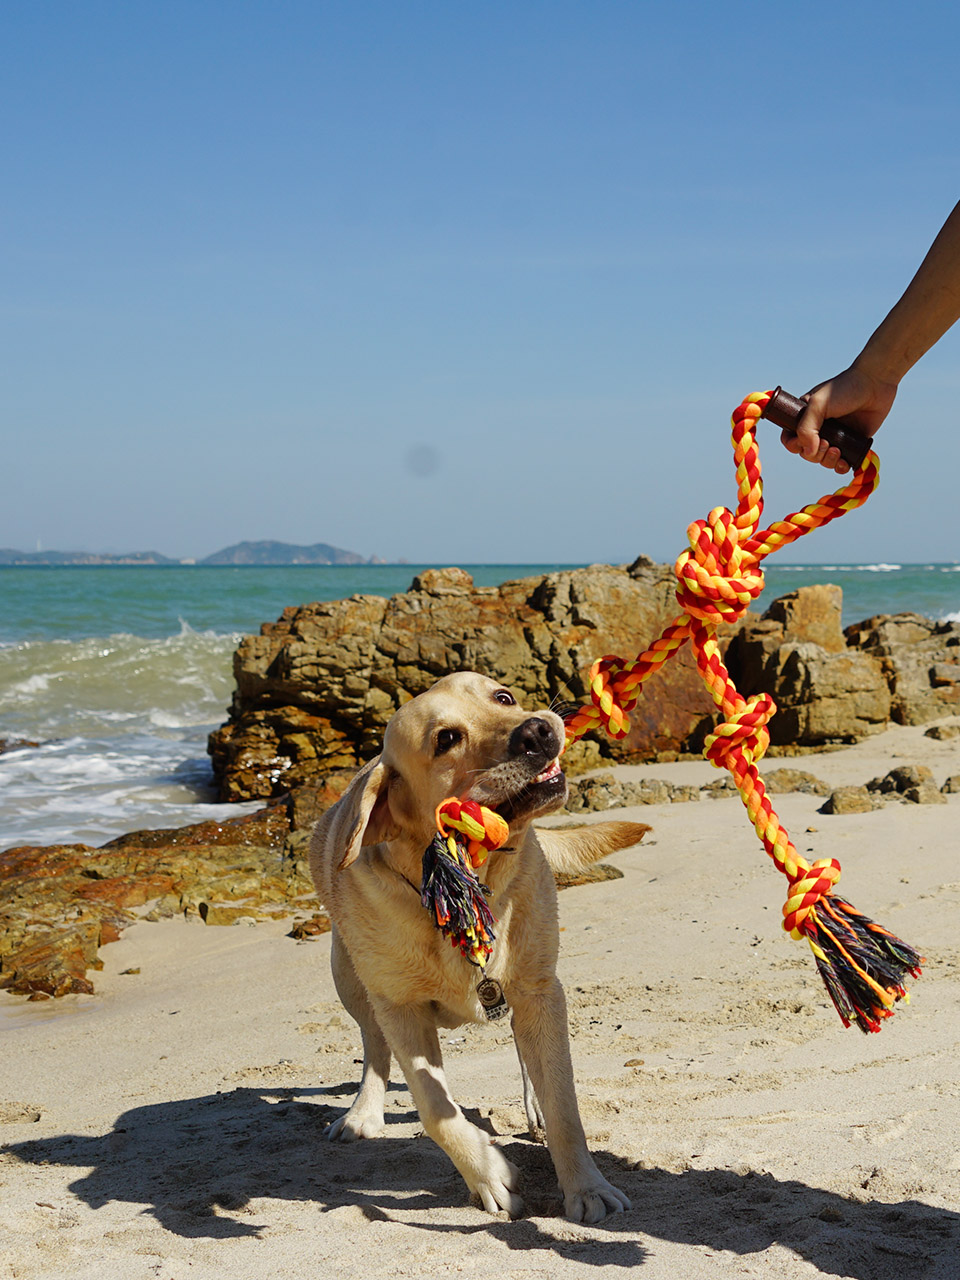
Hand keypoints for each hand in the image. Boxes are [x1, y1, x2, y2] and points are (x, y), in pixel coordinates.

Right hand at [780, 363, 897, 474]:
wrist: (875, 383)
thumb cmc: (844, 389)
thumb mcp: (818, 405)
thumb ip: (806, 428)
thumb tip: (807, 452)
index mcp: (805, 417)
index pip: (790, 438)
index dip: (794, 445)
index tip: (805, 441)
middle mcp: (818, 429)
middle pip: (806, 453)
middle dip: (815, 454)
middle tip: (828, 443)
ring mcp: (835, 437)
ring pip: (823, 460)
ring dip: (828, 461)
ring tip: (838, 450)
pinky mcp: (851, 443)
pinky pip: (841, 463)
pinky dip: (841, 467)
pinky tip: (845, 463)